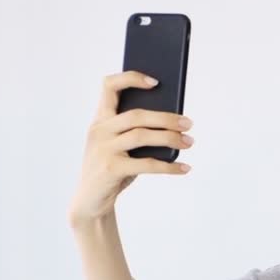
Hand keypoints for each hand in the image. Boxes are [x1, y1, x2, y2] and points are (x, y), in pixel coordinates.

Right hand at [67, 70, 193, 228]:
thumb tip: (176, 125)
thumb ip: (137, 132)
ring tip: (189, 142)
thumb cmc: (112, 168)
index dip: (132, 78)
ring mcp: (103, 149)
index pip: (109, 86)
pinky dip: (169, 167)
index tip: (156, 81)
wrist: (90, 201)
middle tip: (188, 123)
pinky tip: (184, 168)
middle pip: (137, 115)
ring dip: (170, 138)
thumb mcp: (120, 146)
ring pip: (142, 136)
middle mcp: (99, 131)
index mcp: (100, 120)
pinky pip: (146, 164)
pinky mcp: (111, 169)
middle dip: (166, 118)